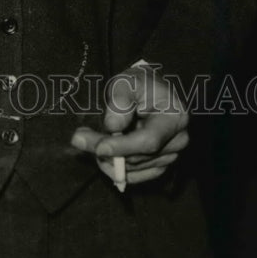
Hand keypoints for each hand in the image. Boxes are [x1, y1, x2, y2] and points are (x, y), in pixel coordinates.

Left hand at [71, 63, 188, 186]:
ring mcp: (171, 155)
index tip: (99, 148)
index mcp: (175, 117)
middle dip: (106, 151)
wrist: (150, 91)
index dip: (122, 147)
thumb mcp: (127, 82)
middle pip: (138, 156)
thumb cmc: (139, 84)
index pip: (148, 140)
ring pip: (134, 168)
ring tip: (89, 139)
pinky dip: (117, 169)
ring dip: (108, 159)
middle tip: (78, 138)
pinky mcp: (160, 165)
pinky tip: (103, 153)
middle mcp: (178, 140)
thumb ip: (120, 101)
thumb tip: (113, 127)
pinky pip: (136, 176)